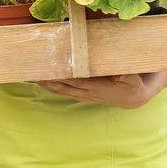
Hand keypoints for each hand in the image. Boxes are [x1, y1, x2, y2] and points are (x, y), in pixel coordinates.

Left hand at [35, 73, 159, 108]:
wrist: (133, 98)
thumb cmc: (133, 85)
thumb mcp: (134, 80)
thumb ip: (126, 75)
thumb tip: (119, 75)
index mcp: (97, 87)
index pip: (75, 80)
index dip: (62, 76)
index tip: (50, 69)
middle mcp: (87, 92)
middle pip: (63, 86)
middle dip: (48, 79)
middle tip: (34, 71)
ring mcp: (83, 94)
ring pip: (61, 90)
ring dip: (47, 84)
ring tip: (33, 76)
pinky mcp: (82, 94)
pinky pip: (64, 91)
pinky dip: (53, 86)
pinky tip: (43, 81)